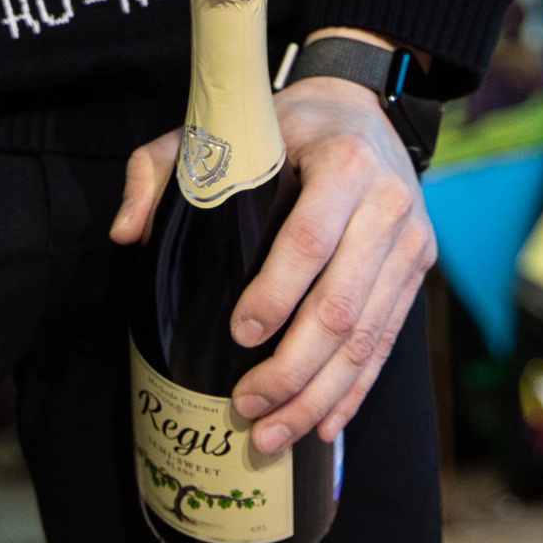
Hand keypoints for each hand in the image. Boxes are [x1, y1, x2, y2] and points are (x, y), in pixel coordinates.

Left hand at [111, 78, 433, 453]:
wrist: (363, 108)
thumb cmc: (282, 125)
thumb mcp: (220, 126)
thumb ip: (161, 167)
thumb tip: (124, 233)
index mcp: (343, 162)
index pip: (308, 240)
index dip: (274, 295)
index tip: (236, 334)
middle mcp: (388, 203)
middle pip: (341, 306)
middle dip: (292, 369)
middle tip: (246, 407)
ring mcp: (410, 241)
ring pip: (366, 337)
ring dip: (318, 395)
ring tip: (272, 434)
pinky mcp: (417, 269)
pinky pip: (386, 341)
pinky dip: (354, 389)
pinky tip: (323, 425)